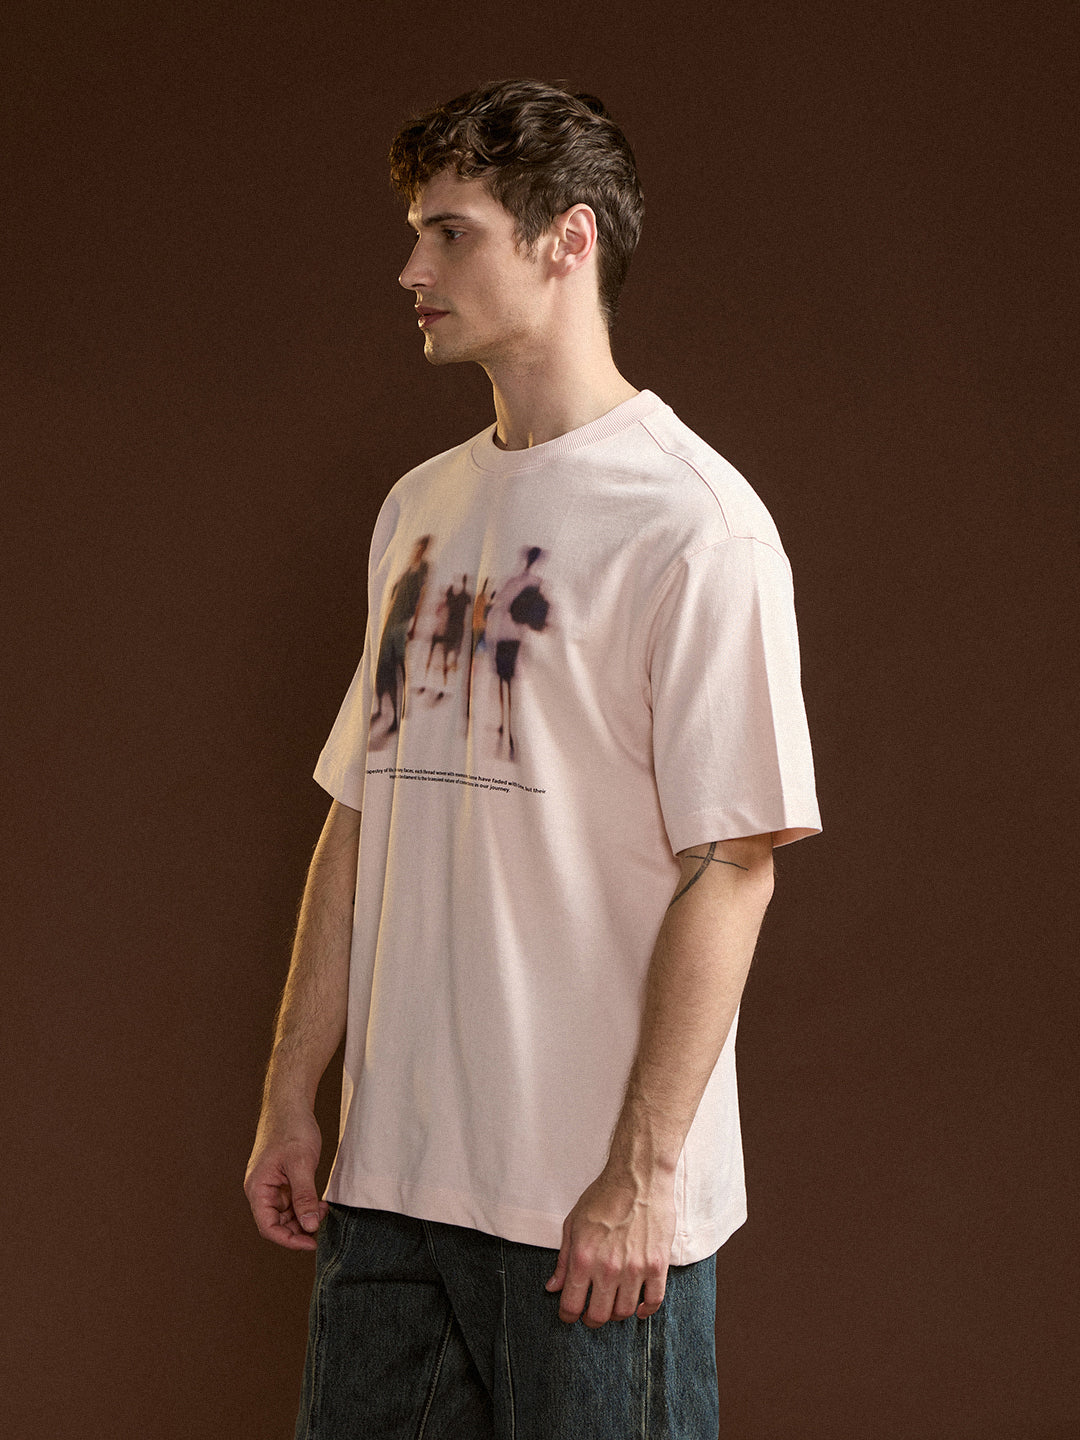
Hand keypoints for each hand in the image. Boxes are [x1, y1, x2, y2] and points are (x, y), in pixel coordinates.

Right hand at [243, 1106, 328, 1249]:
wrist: (291, 1104)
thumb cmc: (292, 1129)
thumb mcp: (302, 1164)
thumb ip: (304, 1197)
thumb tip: (310, 1227)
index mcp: (258, 1189)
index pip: (269, 1227)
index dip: (289, 1240)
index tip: (312, 1243)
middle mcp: (261, 1190)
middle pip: (277, 1224)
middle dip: (300, 1228)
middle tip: (323, 1224)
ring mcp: (271, 1185)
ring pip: (286, 1214)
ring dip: (304, 1217)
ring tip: (323, 1210)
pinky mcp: (281, 1179)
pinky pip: (291, 1202)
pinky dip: (305, 1206)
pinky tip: (319, 1202)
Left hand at [545, 1166, 675, 1326]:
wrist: (638, 1177)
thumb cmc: (604, 1196)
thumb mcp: (573, 1224)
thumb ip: (563, 1259)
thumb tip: (553, 1287)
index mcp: (584, 1257)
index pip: (571, 1305)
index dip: (568, 1316)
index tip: (570, 1315)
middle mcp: (608, 1268)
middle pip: (599, 1315)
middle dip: (591, 1319)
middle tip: (591, 1314)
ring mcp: (635, 1268)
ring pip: (624, 1312)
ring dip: (616, 1314)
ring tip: (613, 1304)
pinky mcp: (657, 1264)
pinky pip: (653, 1301)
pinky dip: (645, 1310)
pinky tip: (638, 1307)